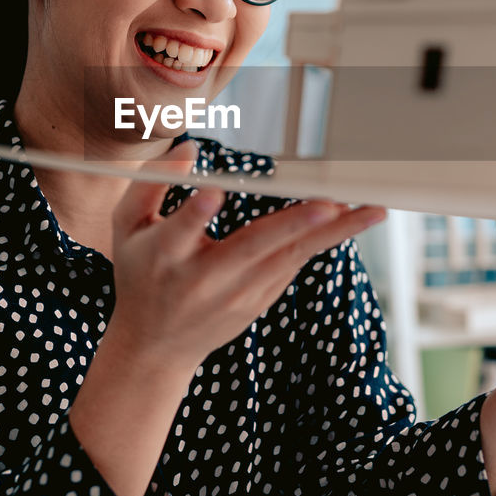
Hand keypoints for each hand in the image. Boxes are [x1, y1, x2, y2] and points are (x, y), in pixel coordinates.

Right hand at [104, 140, 386, 373]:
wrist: (156, 347)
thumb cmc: (141, 273)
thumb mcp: (125, 228)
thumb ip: (149, 183)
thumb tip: (190, 148)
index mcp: (164, 257)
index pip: (181, 232)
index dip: (196, 214)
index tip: (213, 193)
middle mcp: (204, 278)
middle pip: (253, 247)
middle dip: (293, 224)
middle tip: (330, 203)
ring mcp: (238, 294)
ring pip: (290, 257)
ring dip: (333, 233)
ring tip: (370, 209)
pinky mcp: (261, 300)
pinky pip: (295, 264)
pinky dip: (325, 241)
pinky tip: (355, 220)